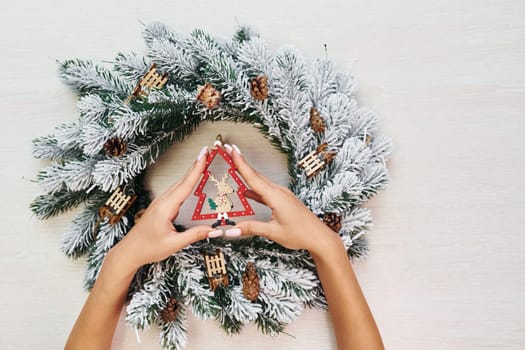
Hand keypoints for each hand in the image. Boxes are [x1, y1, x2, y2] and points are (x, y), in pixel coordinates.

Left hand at [110, 146, 217, 271]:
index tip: (204, 155)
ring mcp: (160, 203)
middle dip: (196, 165)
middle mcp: (162, 202)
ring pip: (179, 185)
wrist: (129, 252)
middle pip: (183, 181)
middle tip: (207, 153)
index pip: (185, 185)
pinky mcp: (160, 207)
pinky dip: (186, 183)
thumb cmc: (147, 248)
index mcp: (165, 207)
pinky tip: (191, 183)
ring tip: (203, 163)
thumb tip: (212, 229)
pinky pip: (176, 192)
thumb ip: (194, 235)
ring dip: (191, 173)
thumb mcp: (173, 244)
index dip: (196, 169)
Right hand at [223, 144, 341, 257]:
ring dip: (247, 173)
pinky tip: (247, 192)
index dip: (240, 163)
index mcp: (276, 197)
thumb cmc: (301, 234)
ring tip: (235, 166)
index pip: (253, 177)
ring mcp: (282, 195)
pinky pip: (266, 191)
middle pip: (255, 175)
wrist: (319, 237)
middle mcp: (279, 192)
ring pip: (261, 182)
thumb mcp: (273, 232)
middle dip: (241, 162)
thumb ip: (251, 228)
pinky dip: (255, 189)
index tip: (232, 150)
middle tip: (229, 150)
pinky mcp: (284, 200)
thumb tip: (232, 229)